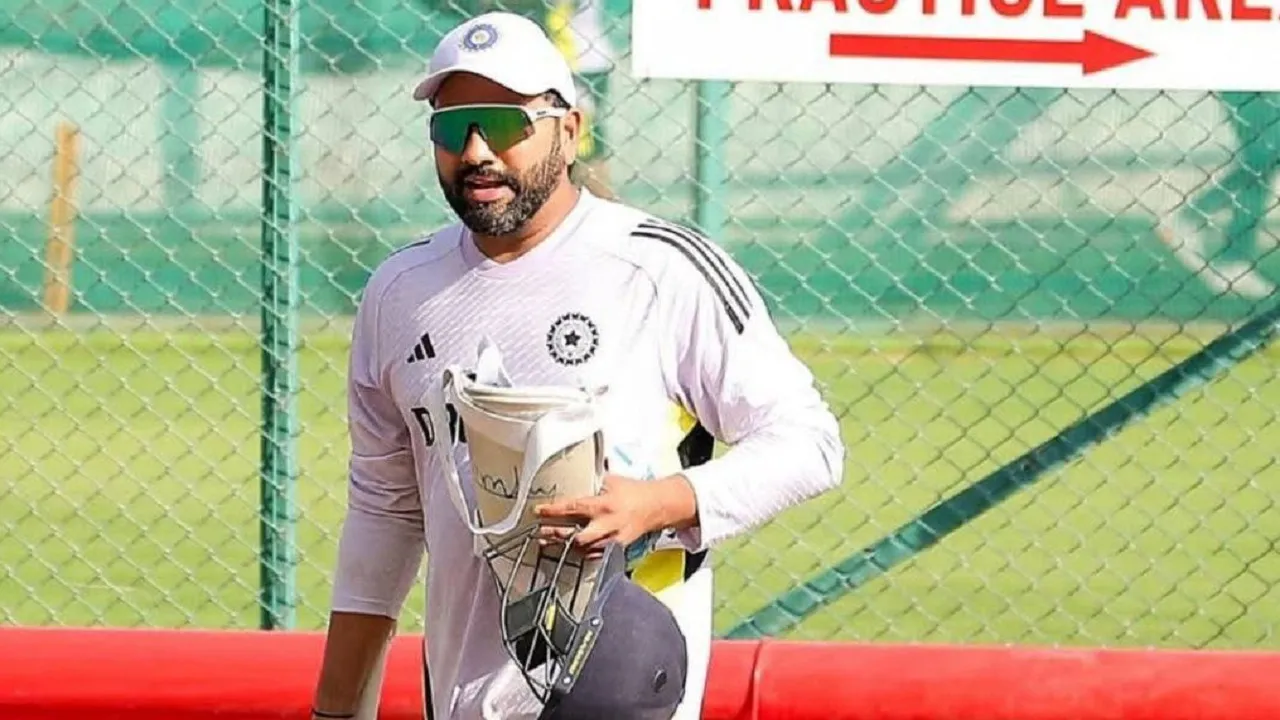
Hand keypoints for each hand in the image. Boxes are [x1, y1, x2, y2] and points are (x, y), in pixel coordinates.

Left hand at [533, 474, 697, 555]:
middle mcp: (608, 524)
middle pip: (576, 536)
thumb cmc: (636, 491)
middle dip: (556, 535)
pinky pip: (594, 555)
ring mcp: (613, 540)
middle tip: (539, 531)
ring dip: (564, 545)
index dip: (554, 511)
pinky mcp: (617, 549)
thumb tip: (578, 466)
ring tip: (547, 542)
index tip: (539, 511)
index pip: (574, 508)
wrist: (658, 506)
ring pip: (583, 549)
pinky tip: (569, 549)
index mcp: (605, 504)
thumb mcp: (613, 479)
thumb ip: (594, 478)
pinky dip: (580, 552)